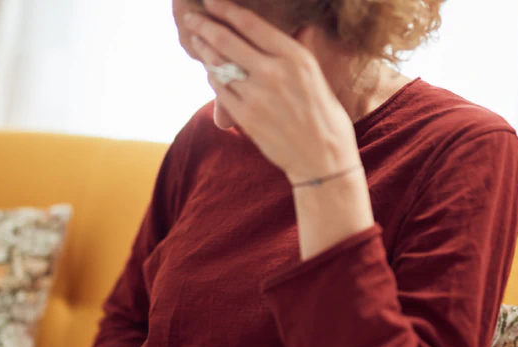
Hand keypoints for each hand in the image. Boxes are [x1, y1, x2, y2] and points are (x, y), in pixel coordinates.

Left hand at [184, 0, 360, 183]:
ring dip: (205, 50)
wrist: (322, 159)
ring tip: (196, 39)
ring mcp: (257, 96)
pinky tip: (210, 71)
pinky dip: (213, 78)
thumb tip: (302, 27)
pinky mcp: (246, 117)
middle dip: (205, 26)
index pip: (252, 25)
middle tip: (191, 17)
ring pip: (220, 66)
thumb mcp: (319, 78)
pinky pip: (221, 91)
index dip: (227, 10)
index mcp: (296, 58)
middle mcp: (274, 73)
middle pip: (228, 41)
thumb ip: (303, 51)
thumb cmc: (326, 118)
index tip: (212, 1)